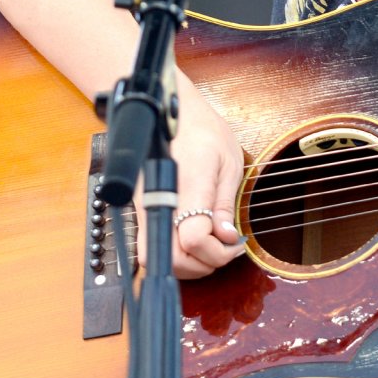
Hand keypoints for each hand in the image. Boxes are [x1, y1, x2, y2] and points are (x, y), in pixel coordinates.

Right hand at [158, 84, 246, 279]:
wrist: (170, 113)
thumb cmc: (203, 131)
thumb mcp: (228, 164)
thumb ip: (225, 204)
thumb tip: (226, 237)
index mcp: (187, 186)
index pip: (194, 239)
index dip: (218, 251)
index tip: (234, 242)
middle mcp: (159, 202)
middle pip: (172, 260)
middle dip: (203, 264)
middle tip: (225, 249)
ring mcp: (146, 209)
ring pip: (158, 260)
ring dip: (189, 263)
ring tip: (213, 244)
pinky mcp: (143, 212)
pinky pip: (154, 246)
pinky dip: (176, 253)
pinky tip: (197, 239)